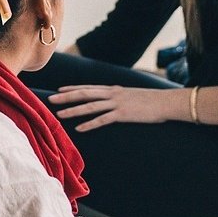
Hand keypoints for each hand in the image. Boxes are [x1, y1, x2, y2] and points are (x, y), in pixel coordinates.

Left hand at [50, 85, 182, 131]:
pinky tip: (79, 129)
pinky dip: (90, 124)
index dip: (73, 89)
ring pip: (90, 106)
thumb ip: (121, 97)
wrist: (166, 102)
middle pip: (84, 94)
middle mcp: (113, 94)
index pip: (89, 87)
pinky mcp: (123, 114)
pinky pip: (103, 120)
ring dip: (73, 110)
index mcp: (114, 89)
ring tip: (60, 114)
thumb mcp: (133, 95)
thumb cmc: (152, 101)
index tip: (59, 90)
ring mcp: (117, 104)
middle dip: (66, 97)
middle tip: (50, 99)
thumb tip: (114, 101)